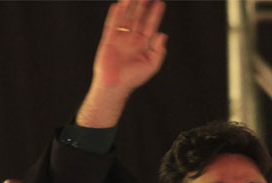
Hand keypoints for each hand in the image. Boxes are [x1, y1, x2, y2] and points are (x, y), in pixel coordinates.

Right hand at [77, 0, 167, 127]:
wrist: (114, 85)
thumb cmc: (133, 78)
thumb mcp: (151, 65)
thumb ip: (158, 50)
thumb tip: (162, 34)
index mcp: (143, 45)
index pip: (150, 25)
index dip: (155, 14)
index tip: (159, 3)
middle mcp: (132, 39)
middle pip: (138, 18)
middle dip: (142, 6)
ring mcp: (120, 38)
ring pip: (126, 18)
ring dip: (130, 6)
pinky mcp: (109, 39)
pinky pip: (112, 24)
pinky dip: (115, 15)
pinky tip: (119, 5)